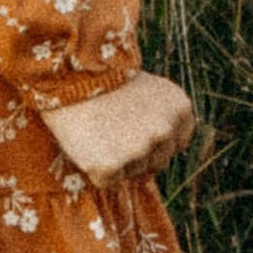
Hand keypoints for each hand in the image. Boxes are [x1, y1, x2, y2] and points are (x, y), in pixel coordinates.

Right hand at [41, 70, 196, 185]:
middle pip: (157, 161)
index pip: (177, 144)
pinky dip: (95, 170)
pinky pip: (107, 180)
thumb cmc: (106, 81)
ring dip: (117, 161)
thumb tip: (153, 168)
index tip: (135, 127)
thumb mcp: (149, 91)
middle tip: (112, 127)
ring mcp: (140, 149)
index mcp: (180, 107)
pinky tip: (88, 144)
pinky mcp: (111, 165)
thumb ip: (162, 122)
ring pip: (132, 172)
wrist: (72, 72)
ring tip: (99, 131)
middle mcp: (165, 130)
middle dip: (137, 153)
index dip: (154, 140)